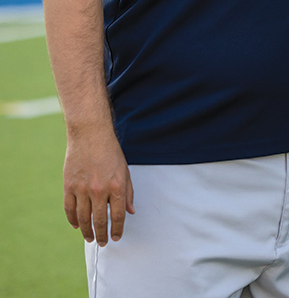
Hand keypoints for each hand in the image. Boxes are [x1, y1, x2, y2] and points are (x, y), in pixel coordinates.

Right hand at [63, 128, 133, 245]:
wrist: (90, 135)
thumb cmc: (110, 152)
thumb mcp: (125, 171)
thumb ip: (128, 192)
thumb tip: (131, 212)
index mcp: (116, 186)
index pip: (117, 215)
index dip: (117, 229)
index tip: (116, 237)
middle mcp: (99, 190)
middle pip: (99, 220)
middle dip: (102, 234)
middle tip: (103, 243)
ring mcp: (82, 189)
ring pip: (83, 218)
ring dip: (86, 231)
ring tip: (90, 238)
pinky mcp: (68, 186)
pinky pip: (69, 209)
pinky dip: (73, 219)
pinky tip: (76, 225)